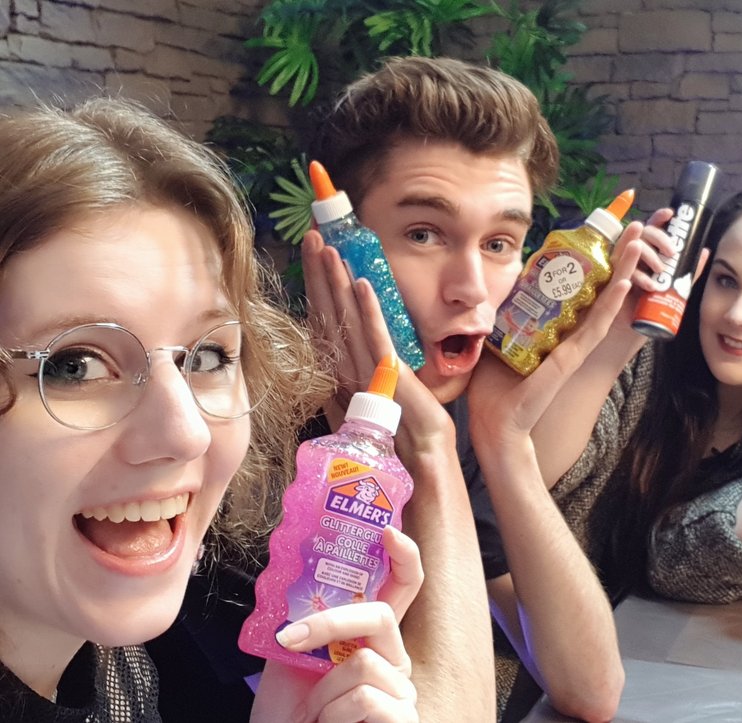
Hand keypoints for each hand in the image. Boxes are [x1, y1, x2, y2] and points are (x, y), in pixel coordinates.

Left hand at [251, 527, 422, 722]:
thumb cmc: (289, 714)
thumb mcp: (288, 657)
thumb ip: (300, 620)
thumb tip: (291, 575)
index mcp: (372, 639)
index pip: (402, 589)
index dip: (403, 557)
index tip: (387, 532)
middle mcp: (394, 660)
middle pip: (380, 616)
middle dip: (331, 624)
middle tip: (290, 640)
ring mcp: (402, 692)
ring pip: (364, 663)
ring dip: (323, 692)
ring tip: (316, 713)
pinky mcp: (403, 720)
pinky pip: (366, 698)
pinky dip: (333, 715)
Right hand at [302, 232, 454, 455]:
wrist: (416, 459)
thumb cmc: (396, 434)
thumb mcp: (371, 395)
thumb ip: (359, 371)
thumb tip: (354, 344)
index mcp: (338, 370)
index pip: (324, 319)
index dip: (318, 285)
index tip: (314, 252)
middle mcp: (343, 368)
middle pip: (327, 313)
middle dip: (318, 274)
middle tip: (311, 237)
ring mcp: (362, 373)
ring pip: (344, 320)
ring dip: (335, 283)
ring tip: (325, 248)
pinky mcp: (385, 378)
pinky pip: (375, 339)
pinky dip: (369, 311)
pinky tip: (361, 283)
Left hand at [468, 240, 641, 443]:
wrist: (496, 425)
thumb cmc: (493, 389)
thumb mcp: (493, 339)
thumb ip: (498, 316)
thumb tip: (485, 288)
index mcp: (553, 329)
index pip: (576, 289)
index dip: (591, 261)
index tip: (598, 233)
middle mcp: (569, 335)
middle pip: (599, 289)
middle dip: (615, 257)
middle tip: (631, 227)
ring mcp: (574, 346)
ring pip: (605, 301)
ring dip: (622, 268)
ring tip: (635, 240)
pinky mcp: (572, 358)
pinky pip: (596, 325)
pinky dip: (610, 302)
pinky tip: (623, 279)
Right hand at [606, 209, 709, 343]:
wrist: (635, 329)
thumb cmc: (651, 305)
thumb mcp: (674, 286)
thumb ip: (687, 270)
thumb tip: (705, 251)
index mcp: (646, 252)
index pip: (651, 228)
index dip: (659, 218)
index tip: (670, 214)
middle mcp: (631, 255)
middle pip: (641, 232)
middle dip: (658, 237)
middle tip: (672, 252)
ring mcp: (619, 265)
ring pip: (629, 248)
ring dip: (647, 254)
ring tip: (660, 271)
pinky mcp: (611, 280)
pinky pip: (621, 271)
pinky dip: (637, 276)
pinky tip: (650, 284)